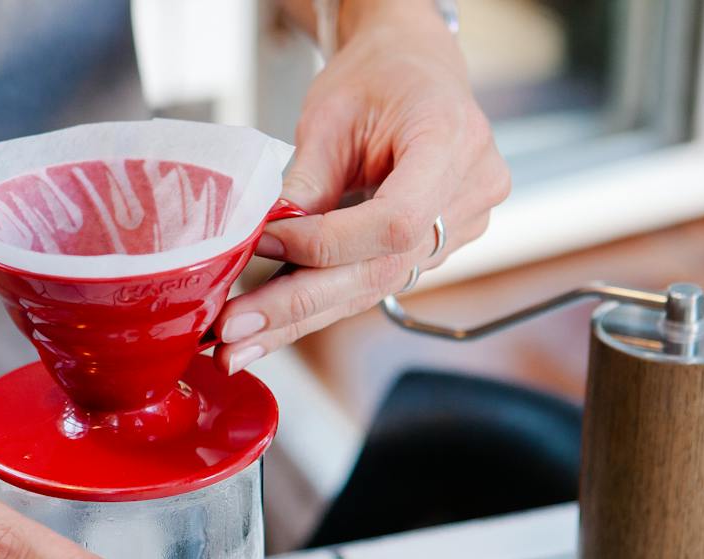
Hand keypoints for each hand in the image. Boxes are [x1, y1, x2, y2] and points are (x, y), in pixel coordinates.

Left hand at [215, 0, 509, 373]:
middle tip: (232, 332)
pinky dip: (320, 303)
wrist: (414, 69)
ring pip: (375, 288)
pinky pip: (376, 282)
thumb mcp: (331, 115)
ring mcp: (463, 225)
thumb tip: (263, 244)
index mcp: (452, 140)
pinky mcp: (438, 247)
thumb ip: (306, 181)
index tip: (265, 244)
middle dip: (298, 306)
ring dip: (300, 318)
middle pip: (381, 271)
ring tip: (238, 344)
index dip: (325, 245)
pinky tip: (271, 327)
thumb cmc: (377, 78)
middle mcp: (471, 191)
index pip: (393, 223)